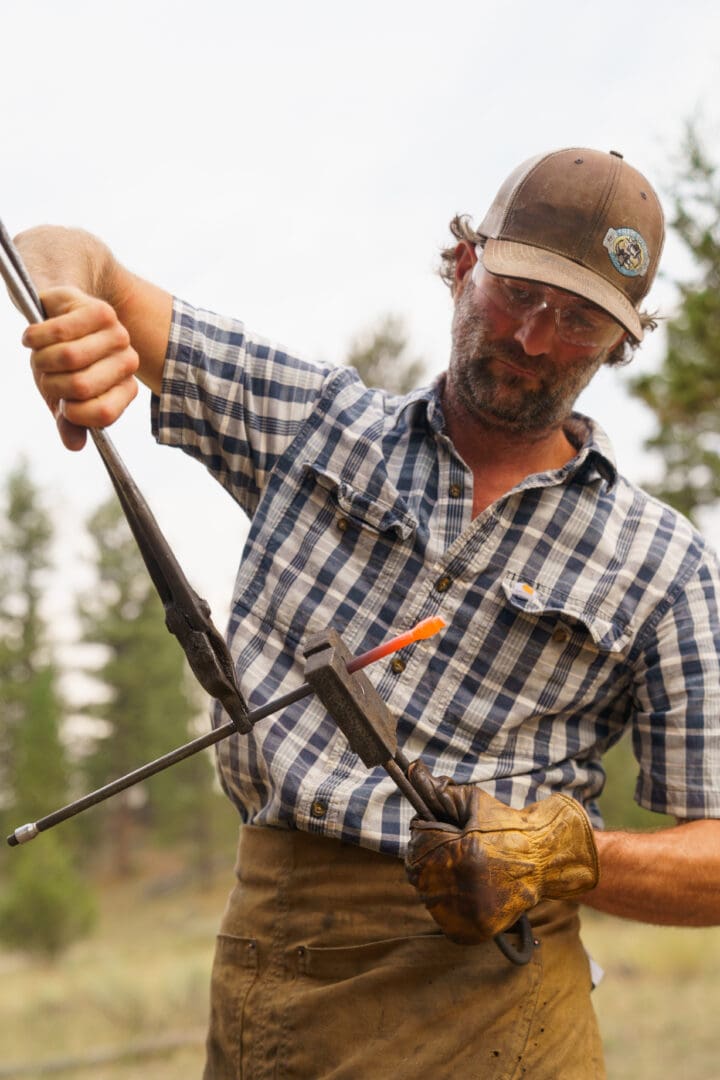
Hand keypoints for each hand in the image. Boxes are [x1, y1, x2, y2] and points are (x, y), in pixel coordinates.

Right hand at [22, 286, 139, 449]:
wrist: (60, 314)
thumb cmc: (62, 362)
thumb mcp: (63, 395)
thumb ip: (69, 420)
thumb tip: (74, 445)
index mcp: (125, 390)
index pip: (103, 414)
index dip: (72, 412)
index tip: (62, 403)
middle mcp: (128, 363)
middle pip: (80, 386)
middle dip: (51, 383)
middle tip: (45, 373)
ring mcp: (118, 335)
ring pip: (68, 357)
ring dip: (41, 358)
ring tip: (38, 354)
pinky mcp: (101, 311)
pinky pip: (59, 331)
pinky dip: (35, 337)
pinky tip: (32, 338)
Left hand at [404, 760, 598, 943]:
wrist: (542, 857)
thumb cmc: (504, 825)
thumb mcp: (472, 802)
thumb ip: (439, 789)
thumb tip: (411, 769)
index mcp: (463, 853)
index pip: (417, 844)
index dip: (425, 834)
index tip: (439, 831)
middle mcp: (465, 886)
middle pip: (417, 872)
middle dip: (427, 857)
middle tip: (450, 850)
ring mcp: (471, 912)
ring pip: (427, 897)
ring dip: (435, 882)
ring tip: (459, 870)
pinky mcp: (477, 929)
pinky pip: (445, 920)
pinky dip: (448, 907)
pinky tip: (464, 890)